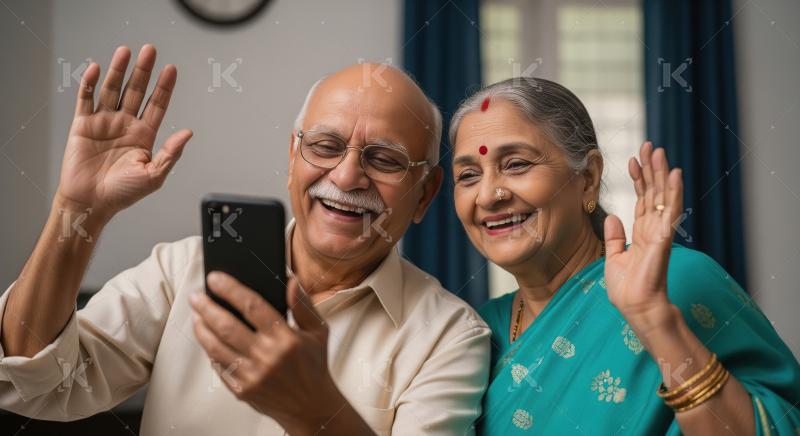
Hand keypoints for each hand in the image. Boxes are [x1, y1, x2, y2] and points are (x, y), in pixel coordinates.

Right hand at [56, 44, 191, 219]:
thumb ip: (171, 153)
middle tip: (150, 50)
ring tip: (125, 51)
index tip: (172, 69)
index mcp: (145, 135)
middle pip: (136, 91)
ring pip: (113, 90)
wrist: (90, 203)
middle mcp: (126, 125)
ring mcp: (104, 122)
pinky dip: (91, 83)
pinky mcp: (83, 125)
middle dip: (143, 71)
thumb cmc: (123, 194)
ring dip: (119, 70)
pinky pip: (86, 99)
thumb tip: (188, 133)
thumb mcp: (154, 175)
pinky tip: (98, 69)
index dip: (164, 87)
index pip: (157, 105)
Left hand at [189, 272, 350, 433]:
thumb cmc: (313, 365)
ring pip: (216, 347)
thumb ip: (303, 304)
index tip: (215, 278)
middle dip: (206, 307)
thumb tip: (290, 280)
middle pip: (227, 326)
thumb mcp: (318, 331)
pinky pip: (218, 366)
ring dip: (202, 328)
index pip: (252, 306)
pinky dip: (210, 351)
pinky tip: (208, 340)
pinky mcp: (242, 390)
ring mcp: (252, 375)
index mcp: (285, 338)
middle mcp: (266, 357)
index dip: (230, 289)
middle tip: (196, 295)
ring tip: (196, 315)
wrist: (311, 407)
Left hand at [603, 142, 683, 334]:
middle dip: (651, 169)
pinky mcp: (664, 238)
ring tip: (659, 151)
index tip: (633, 159)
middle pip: (654, 192)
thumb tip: (613, 217)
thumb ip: (615, 237)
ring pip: (663, 196)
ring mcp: (661, 232)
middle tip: (649, 145)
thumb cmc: (627, 289)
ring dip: (662, 173)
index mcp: (642, 232)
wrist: (636, 307)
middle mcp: (654, 229)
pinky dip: (673, 192)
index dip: (639, 179)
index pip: (642, 199)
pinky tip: (674, 174)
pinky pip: (670, 211)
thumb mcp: (614, 257)